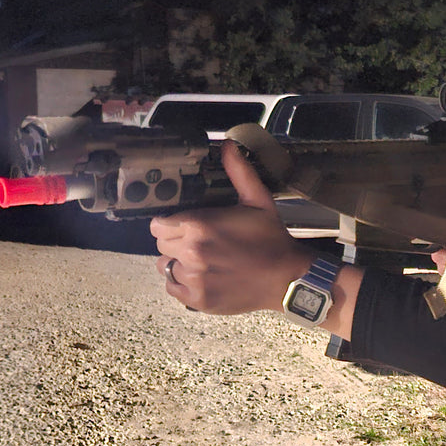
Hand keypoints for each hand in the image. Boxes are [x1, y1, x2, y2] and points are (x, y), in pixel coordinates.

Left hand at [150, 142, 306, 313]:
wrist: (288, 278)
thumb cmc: (272, 239)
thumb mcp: (257, 201)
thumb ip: (238, 172)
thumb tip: (228, 145)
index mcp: (199, 226)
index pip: (157, 225)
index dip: (169, 223)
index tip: (183, 226)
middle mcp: (191, 252)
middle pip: (161, 245)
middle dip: (176, 242)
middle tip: (200, 243)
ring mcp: (193, 279)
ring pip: (166, 266)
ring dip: (179, 263)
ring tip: (203, 261)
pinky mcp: (197, 300)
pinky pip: (173, 288)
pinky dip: (183, 284)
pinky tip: (204, 277)